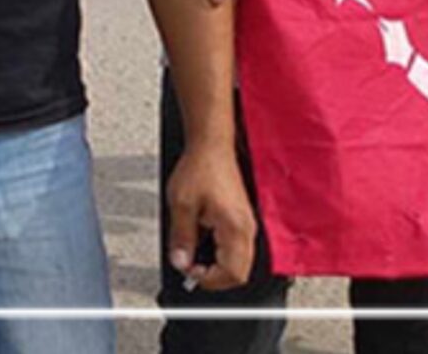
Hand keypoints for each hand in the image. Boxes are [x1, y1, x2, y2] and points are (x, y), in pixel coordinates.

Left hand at [165, 140, 256, 290]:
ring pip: (239, 262)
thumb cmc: (200, 169)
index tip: (190, 273)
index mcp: (235, 227)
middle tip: (190, 266)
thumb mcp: (181, 205)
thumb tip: (180, 262)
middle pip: (240, 272)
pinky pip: (237, 248)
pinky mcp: (242, 220)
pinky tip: (202, 241)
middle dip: (214, 276)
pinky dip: (220, 253)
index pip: (233, 273)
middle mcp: (247, 229)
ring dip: (217, 264)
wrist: (211, 147)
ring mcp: (247, 225)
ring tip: (193, 253)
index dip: (210, 280)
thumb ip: (181, 238)